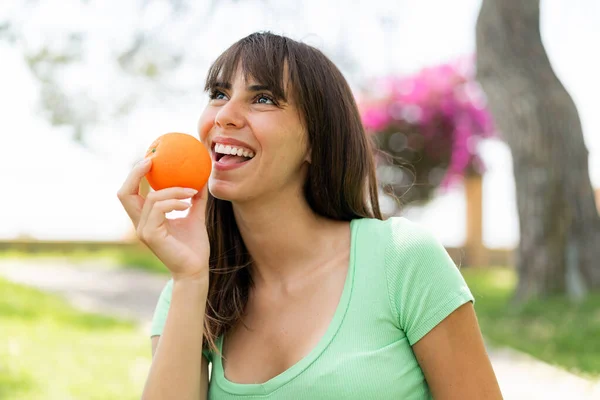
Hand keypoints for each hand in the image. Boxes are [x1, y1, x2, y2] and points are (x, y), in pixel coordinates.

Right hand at [117, 158, 209, 281]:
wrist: (196, 269)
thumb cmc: (194, 246)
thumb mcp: (195, 216)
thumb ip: (194, 199)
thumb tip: (200, 178)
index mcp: (146, 218)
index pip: (131, 192)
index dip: (135, 174)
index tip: (152, 157)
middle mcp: (140, 223)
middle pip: (125, 193)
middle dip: (135, 173)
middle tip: (152, 160)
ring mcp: (143, 230)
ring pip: (151, 198)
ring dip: (173, 190)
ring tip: (191, 190)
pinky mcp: (151, 236)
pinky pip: (159, 209)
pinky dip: (174, 201)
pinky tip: (188, 202)